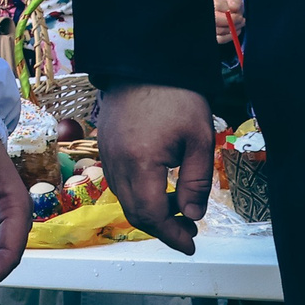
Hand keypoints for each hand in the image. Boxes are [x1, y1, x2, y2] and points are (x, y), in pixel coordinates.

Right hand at [96, 83, 214, 255]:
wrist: (144, 60)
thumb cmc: (177, 97)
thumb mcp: (199, 140)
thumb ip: (196, 182)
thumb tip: (193, 215)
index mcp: (140, 164)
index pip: (151, 215)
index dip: (172, 235)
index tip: (192, 244)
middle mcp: (116, 163)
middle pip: (134, 212)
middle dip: (162, 228)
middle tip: (189, 231)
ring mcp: (106, 153)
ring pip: (124, 198)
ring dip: (149, 211)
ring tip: (178, 207)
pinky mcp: (105, 144)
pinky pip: (118, 180)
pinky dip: (138, 193)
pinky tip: (158, 186)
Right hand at [212, 0, 243, 43]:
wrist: (221, 10)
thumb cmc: (227, 4)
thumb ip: (235, 1)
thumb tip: (233, 8)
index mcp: (210, 1)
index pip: (218, 6)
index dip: (231, 12)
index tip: (240, 15)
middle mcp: (207, 14)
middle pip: (217, 20)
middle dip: (233, 21)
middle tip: (241, 19)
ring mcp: (209, 25)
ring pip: (220, 30)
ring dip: (233, 28)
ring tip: (240, 23)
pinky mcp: (212, 35)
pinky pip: (220, 39)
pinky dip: (230, 36)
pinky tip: (235, 31)